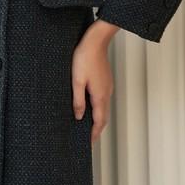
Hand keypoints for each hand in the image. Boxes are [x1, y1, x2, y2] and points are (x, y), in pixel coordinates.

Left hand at [71, 22, 117, 143]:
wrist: (96, 40)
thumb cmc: (85, 57)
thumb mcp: (76, 80)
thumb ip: (78, 100)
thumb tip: (78, 116)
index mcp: (100, 96)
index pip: (99, 121)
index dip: (94, 134)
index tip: (89, 143)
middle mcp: (106, 93)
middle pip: (103, 117)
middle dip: (97, 129)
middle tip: (89, 139)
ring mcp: (107, 86)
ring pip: (104, 108)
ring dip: (98, 119)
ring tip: (88, 126)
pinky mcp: (105, 81)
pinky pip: (103, 99)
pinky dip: (98, 108)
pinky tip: (90, 108)